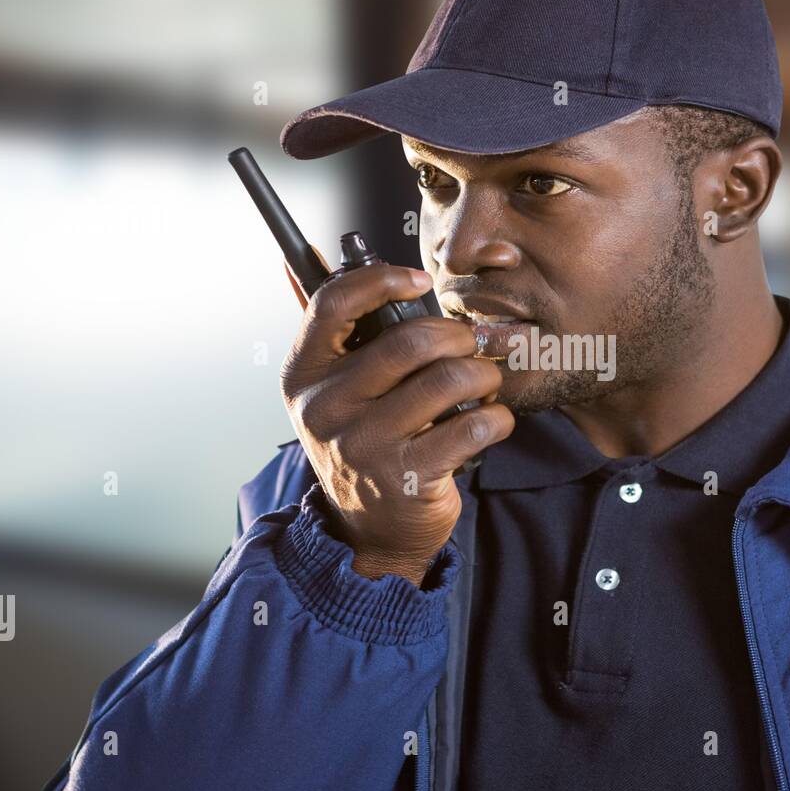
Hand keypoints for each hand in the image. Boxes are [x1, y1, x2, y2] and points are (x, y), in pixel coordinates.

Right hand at [280, 257, 513, 584]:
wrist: (369, 532)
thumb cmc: (362, 441)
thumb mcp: (330, 388)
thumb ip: (323, 327)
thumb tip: (293, 258)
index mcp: (304, 374)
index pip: (333, 303)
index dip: (383, 279)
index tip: (421, 281)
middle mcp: (325, 407)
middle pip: (411, 340)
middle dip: (460, 335)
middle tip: (477, 343)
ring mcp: (364, 446)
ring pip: (450, 380)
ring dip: (485, 375)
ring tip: (487, 383)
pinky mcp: (408, 477)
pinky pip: (473, 425)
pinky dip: (496, 417)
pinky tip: (490, 421)